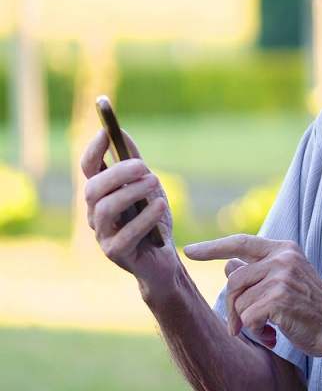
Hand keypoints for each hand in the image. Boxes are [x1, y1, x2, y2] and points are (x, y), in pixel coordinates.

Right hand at [82, 128, 174, 277]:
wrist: (164, 260)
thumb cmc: (153, 220)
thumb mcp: (147, 187)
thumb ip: (135, 163)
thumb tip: (122, 132)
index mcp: (102, 195)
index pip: (88, 168)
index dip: (94, 149)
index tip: (106, 131)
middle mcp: (96, 213)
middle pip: (94, 188)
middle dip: (117, 173)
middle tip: (143, 166)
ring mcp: (103, 234)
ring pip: (106, 209)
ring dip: (131, 193)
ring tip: (155, 182)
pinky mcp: (116, 253)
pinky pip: (126, 234)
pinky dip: (144, 217)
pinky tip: (160, 205)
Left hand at [184, 234, 321, 356]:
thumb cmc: (311, 308)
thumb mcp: (285, 283)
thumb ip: (258, 271)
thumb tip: (228, 264)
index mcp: (284, 249)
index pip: (241, 242)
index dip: (213, 247)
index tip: (189, 250)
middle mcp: (283, 258)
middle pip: (234, 280)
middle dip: (230, 307)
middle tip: (237, 327)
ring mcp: (282, 276)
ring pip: (239, 302)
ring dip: (247, 323)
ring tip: (268, 329)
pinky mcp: (280, 299)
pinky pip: (248, 318)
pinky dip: (256, 333)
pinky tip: (273, 336)